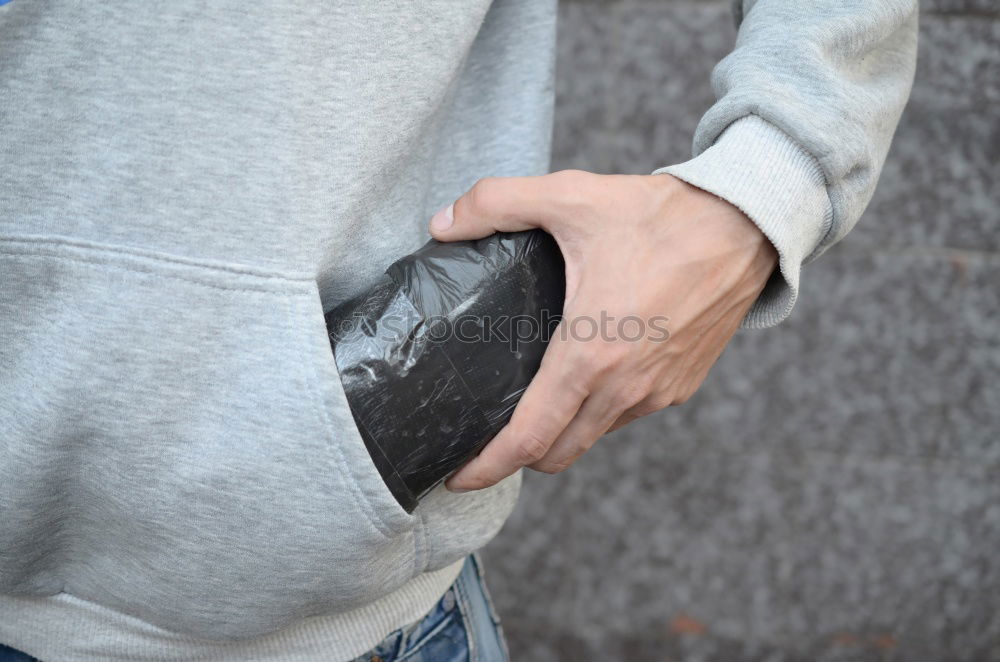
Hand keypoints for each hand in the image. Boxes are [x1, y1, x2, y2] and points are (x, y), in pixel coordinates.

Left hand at [429, 170, 777, 491]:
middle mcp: (625, 387)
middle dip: (516, 458)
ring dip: (559, 433)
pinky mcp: (681, 386)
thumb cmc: (660, 215)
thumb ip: (494, 203)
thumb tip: (440, 224)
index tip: (457, 477)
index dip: (487, 467)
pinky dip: (597, 413)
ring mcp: (658, 392)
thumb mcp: (569, 196)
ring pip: (592, 437)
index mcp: (590, 354)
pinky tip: (584, 379)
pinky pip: (627, 416)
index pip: (529, 438)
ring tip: (532, 406)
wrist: (746, 225)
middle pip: (557, 454)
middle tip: (485, 440)